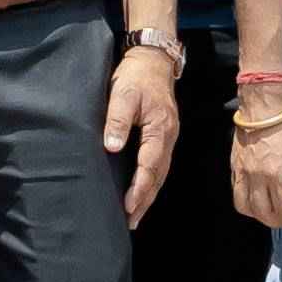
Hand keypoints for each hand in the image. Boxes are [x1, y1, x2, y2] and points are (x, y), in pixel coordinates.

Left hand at [107, 38, 182, 224]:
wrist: (153, 60)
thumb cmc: (136, 76)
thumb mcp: (123, 93)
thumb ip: (116, 119)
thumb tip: (112, 146)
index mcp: (160, 129)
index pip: (149, 165)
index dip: (139, 188)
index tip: (128, 206)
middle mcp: (168, 137)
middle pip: (158, 176)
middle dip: (145, 200)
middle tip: (132, 222)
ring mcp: (169, 137)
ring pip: (161, 172)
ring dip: (149, 194)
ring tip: (136, 215)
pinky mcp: (164, 135)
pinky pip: (160, 164)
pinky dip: (152, 181)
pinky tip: (143, 191)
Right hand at [230, 103, 281, 233]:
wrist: (262, 108)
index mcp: (277, 174)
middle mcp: (258, 177)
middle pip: (263, 213)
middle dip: (277, 222)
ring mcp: (243, 172)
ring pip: (245, 207)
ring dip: (257, 216)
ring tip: (268, 214)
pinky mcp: (234, 166)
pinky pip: (237, 192)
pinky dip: (245, 202)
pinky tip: (254, 200)